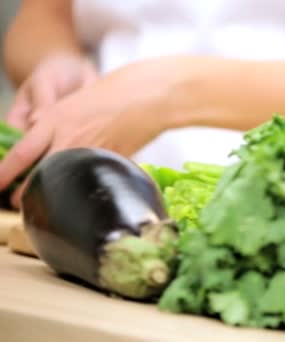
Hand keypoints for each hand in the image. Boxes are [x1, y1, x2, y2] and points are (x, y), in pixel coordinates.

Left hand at [0, 59, 177, 207]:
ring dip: (55, 191)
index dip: (4, 172)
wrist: (148, 95)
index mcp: (57, 120)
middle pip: (40, 174)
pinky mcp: (112, 161)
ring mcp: (92, 153)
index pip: (22, 153)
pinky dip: (86, 183)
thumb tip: (40, 131)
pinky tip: (86, 186)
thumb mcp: (75, 100)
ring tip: (50, 201)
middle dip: (25, 192)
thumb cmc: (114, 91)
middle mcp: (70, 139)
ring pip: (65, 179)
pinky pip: (94, 175)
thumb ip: (56, 119)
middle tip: (17, 202)